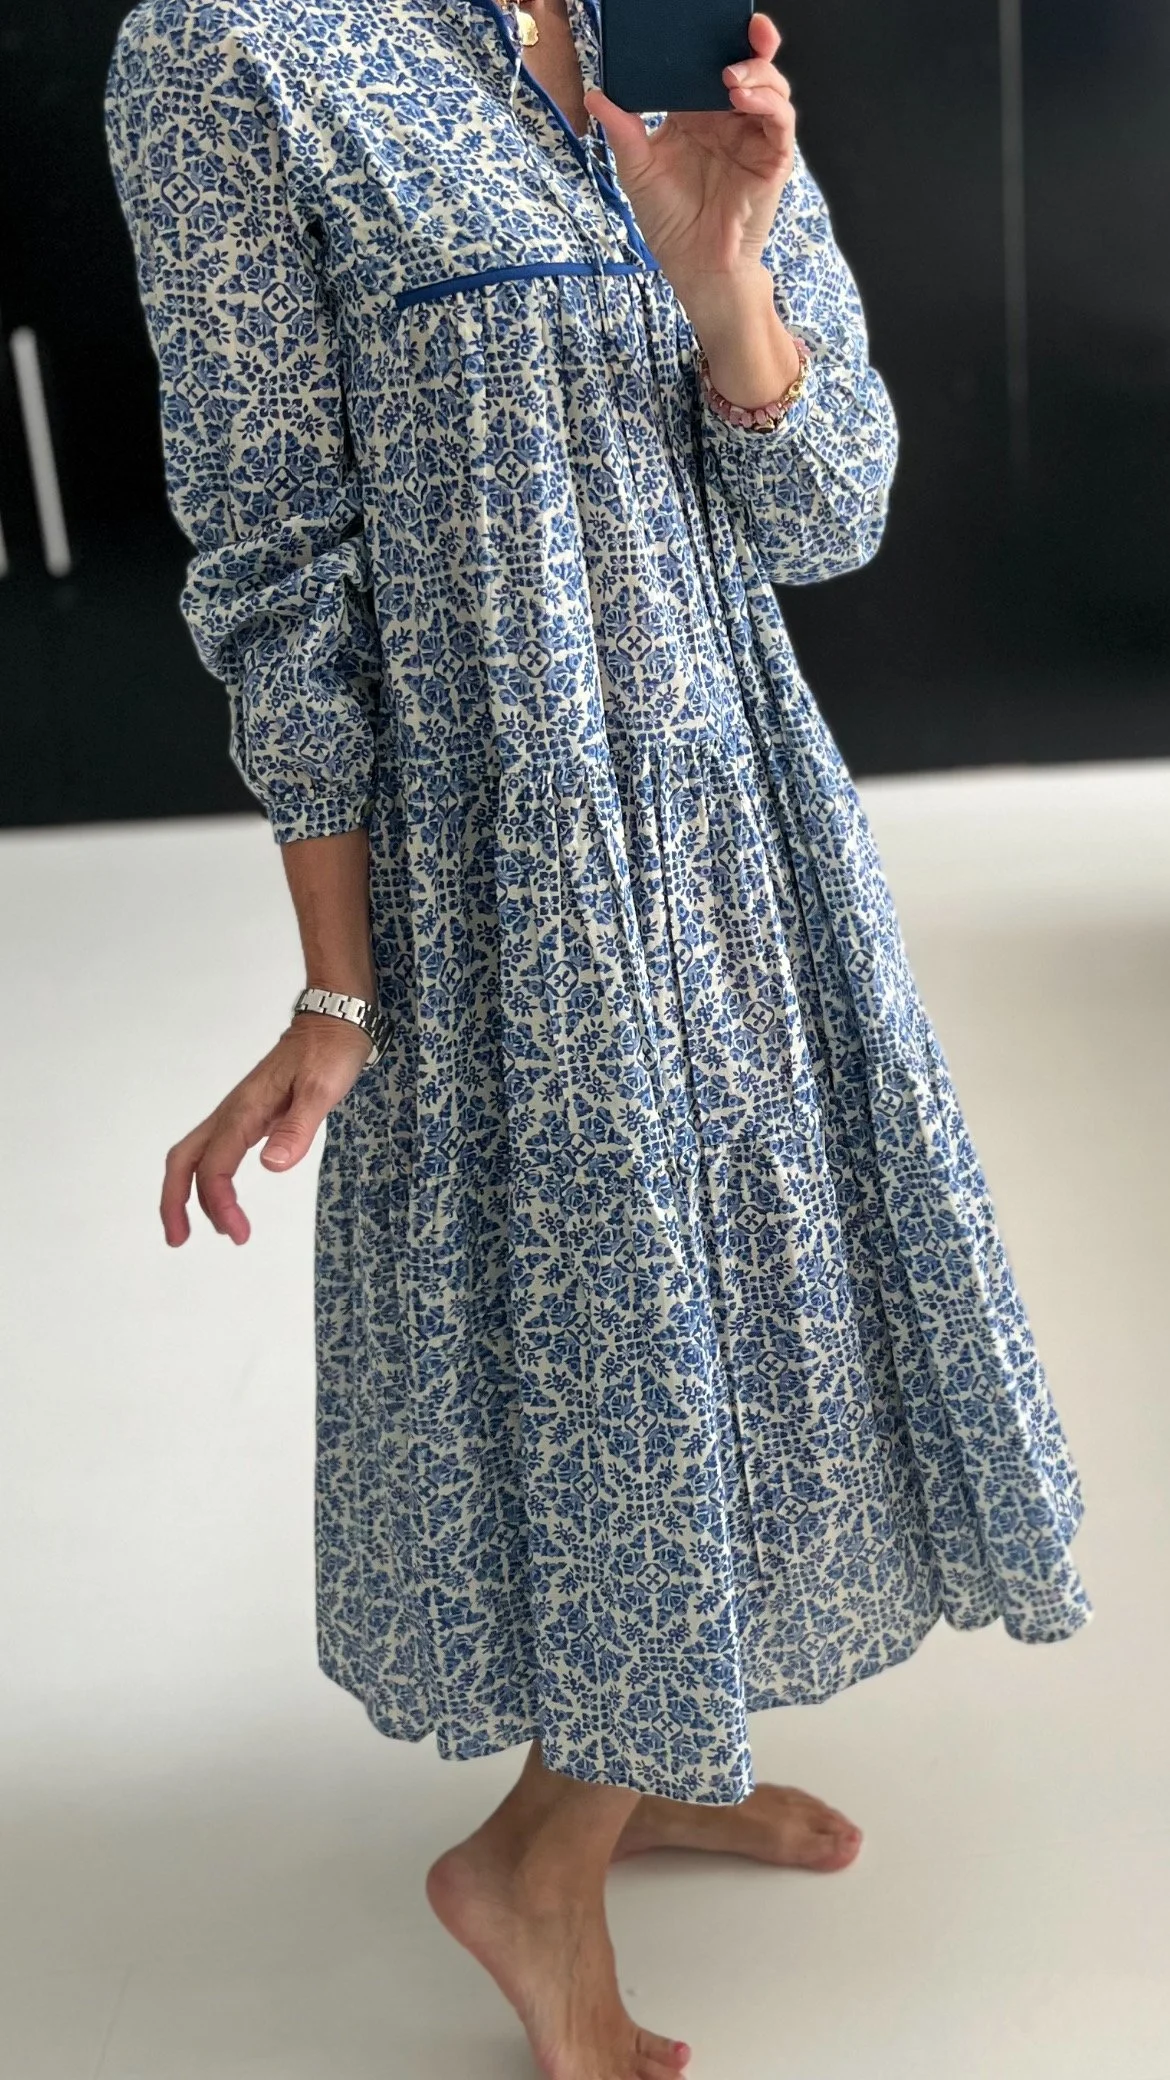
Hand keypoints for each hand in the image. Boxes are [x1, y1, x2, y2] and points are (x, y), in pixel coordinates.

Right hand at [160, 1013, 369, 1246]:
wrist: (333, 1021)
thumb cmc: (329, 1052)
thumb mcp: (321, 1089)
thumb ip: (297, 1128)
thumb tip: (271, 1167)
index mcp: (244, 1111)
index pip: (215, 1167)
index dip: (219, 1204)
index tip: (238, 1234)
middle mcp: (233, 1113)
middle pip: (184, 1160)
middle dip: (174, 1201)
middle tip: (178, 1240)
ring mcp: (238, 1114)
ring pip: (195, 1155)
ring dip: (188, 1193)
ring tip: (196, 1229)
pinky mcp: (249, 1116)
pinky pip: (215, 1150)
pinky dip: (207, 1177)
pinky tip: (220, 1196)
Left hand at [582, 11, 795, 300]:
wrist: (694, 267)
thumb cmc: (670, 222)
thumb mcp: (637, 170)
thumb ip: (623, 130)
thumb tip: (595, 95)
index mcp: (699, 114)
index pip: (710, 65)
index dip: (713, 41)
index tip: (704, 19)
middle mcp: (730, 120)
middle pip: (749, 67)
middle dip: (751, 42)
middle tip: (745, 24)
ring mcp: (754, 137)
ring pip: (771, 87)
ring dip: (757, 73)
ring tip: (730, 75)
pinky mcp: (773, 159)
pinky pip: (779, 121)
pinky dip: (767, 104)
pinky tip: (743, 98)